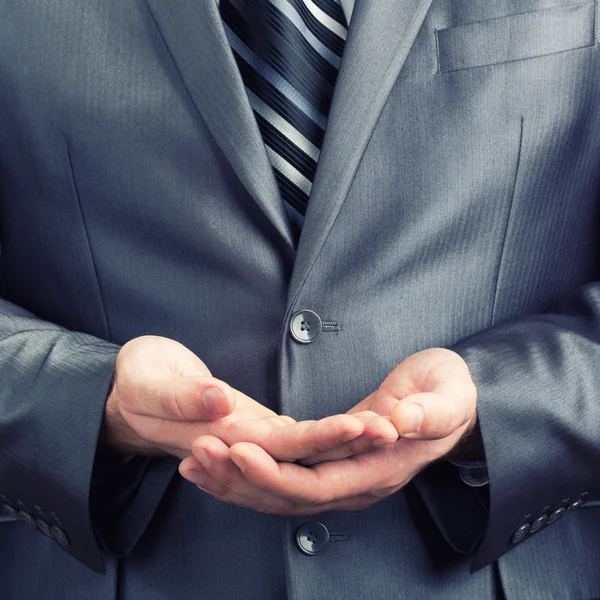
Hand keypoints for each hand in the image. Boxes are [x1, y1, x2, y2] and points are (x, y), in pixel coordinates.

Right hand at [101, 335, 396, 459]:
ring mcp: (251, 439)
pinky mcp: (253, 427)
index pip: (285, 446)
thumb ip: (183, 397)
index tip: (364, 425)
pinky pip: (294, 442)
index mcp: (224, 437)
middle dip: (352, 445)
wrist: (122, 395)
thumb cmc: (134, 382)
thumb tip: (219, 403)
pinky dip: (322, 438)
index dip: (326, 439)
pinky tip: (348, 431)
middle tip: (395, 426)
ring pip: (306, 452)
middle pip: (307, 456)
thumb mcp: (152, 382)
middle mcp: (244, 445)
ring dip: (344, 443)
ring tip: (385, 426)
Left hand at [178, 348, 476, 513]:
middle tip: (198, 452)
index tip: (236, 449)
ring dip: (235, 481)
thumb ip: (427, 413)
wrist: (457, 404)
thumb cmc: (451, 395)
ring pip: (279, 494)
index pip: (316, 485)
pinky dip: (250, 473)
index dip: (274, 473)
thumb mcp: (447, 397)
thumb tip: (400, 419)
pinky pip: (284, 478)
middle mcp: (357, 484)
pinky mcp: (332, 465)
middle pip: (286, 497)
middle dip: (239, 478)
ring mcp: (343, 478)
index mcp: (380, 469)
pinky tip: (221, 460)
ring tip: (193, 460)